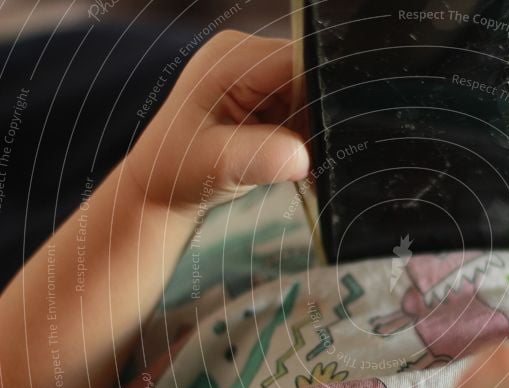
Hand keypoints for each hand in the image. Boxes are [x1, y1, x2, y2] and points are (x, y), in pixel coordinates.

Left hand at [128, 32, 309, 214]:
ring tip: (292, 165)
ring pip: (314, 98)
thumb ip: (262, 156)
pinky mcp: (267, 97)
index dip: (323, 96)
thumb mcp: (217, 165)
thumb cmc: (178, 171)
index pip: (302, 61)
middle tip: (306, 161)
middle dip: (318, 120)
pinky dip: (305, 139)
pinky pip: (305, 111)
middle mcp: (248, 58)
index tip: (321, 138)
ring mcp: (259, 77)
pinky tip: (290, 161)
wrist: (163, 186)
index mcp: (233, 59)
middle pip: (313, 78)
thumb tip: (304, 157)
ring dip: (312, 133)